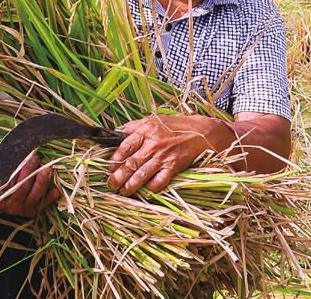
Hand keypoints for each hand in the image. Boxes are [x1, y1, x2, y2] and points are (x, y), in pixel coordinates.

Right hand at [0, 155, 58, 217]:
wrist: (4, 218)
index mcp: (0, 198)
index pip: (8, 184)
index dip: (16, 172)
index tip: (22, 159)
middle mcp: (12, 205)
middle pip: (22, 187)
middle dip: (30, 172)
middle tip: (36, 157)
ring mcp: (24, 209)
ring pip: (34, 195)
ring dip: (42, 182)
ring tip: (47, 169)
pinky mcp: (34, 212)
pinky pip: (43, 205)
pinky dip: (50, 198)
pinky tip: (56, 190)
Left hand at [108, 115, 227, 195]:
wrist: (201, 132)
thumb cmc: (175, 125)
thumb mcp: (153, 119)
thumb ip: (135, 126)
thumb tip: (117, 133)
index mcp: (146, 130)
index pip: (124, 147)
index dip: (114, 160)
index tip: (109, 168)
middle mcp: (153, 144)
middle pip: (130, 164)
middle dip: (118, 177)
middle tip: (111, 184)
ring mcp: (163, 157)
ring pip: (142, 175)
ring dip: (130, 186)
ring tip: (123, 191)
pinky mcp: (173, 167)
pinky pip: (159, 182)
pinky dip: (150, 188)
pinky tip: (145, 190)